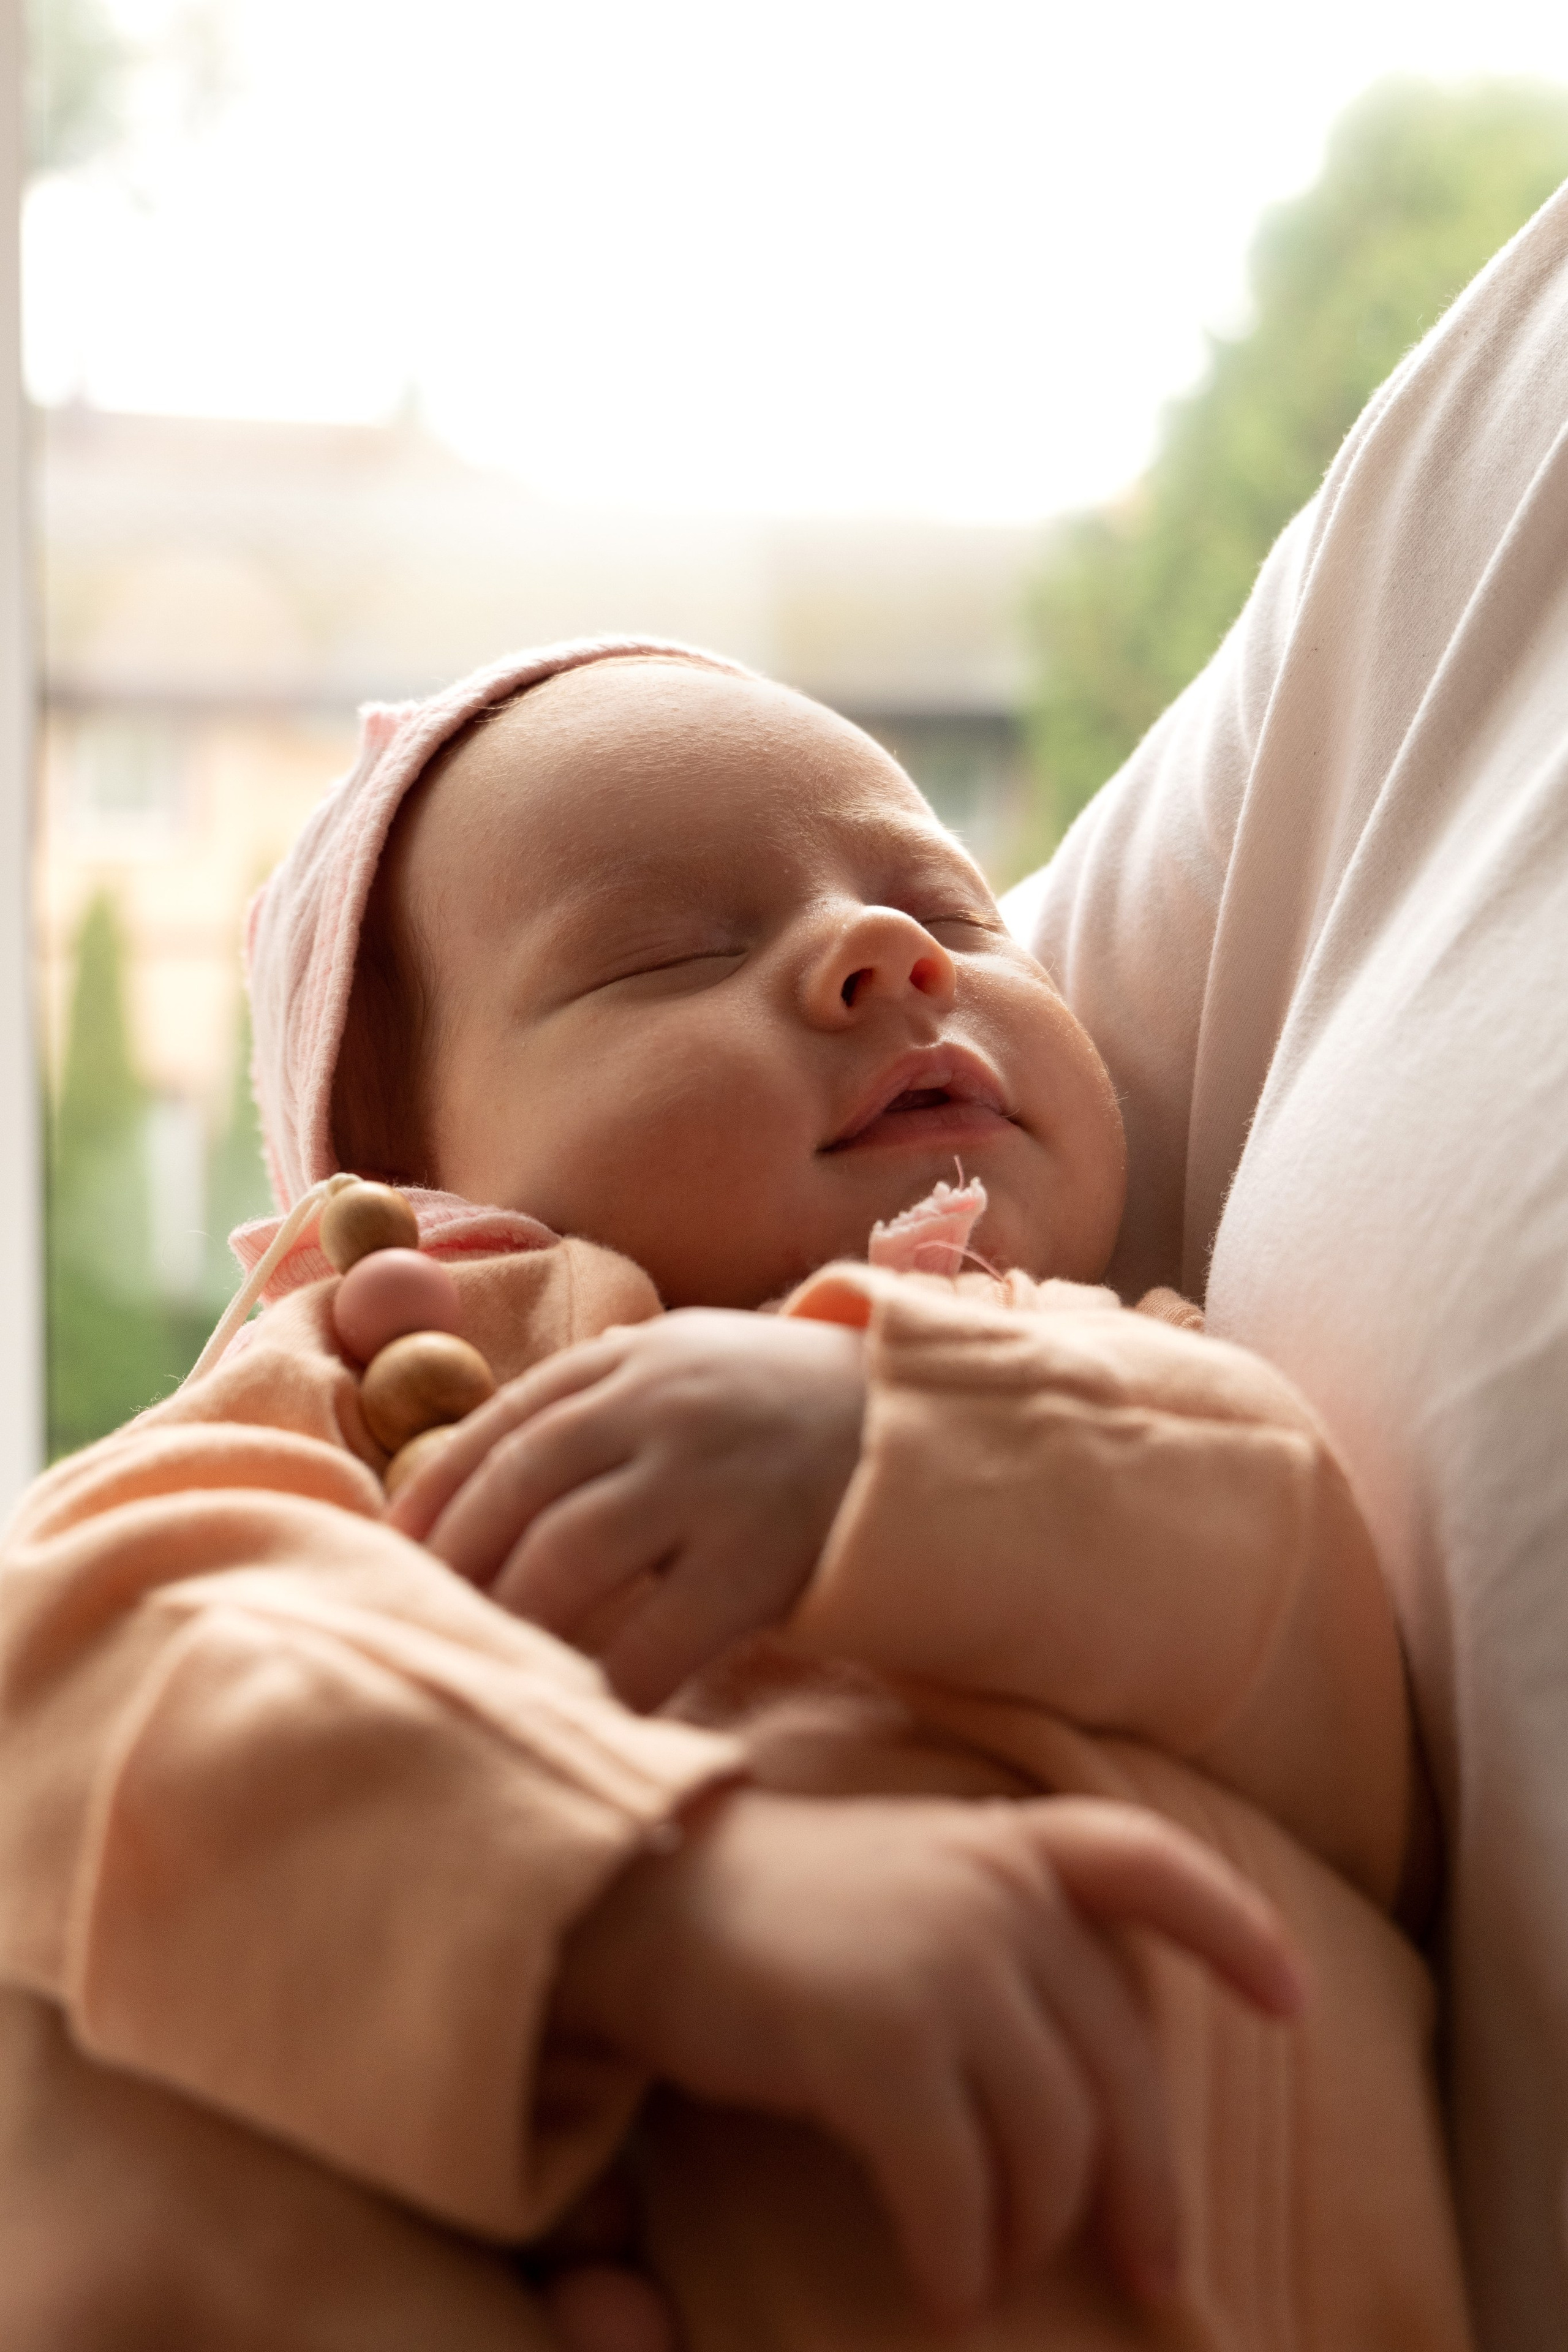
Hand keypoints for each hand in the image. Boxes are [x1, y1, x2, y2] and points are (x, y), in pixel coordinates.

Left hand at [387, 1311, 865, 1707]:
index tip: (387, 1558)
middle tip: (416, 1632)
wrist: (925, 1422)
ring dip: (511, 1625)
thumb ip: (596, 1404)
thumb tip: (475, 1476)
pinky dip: (609, 1683)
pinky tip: (584, 1716)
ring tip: (481, 1674)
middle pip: (515, 1493)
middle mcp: (657, 1406)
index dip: (431, 1499)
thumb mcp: (686, 1366)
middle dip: (454, 1570)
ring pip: (566, 1558)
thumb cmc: (784, 1407)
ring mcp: (708, 1479)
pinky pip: (659, 1635)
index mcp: (629, 1360)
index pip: (497, 1426)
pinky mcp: (759, 1556)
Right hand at [550, 1787, 1303, 2323]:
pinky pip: (958, 2193)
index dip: (1232, 1930)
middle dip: (1143, 2192)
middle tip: (1149, 2276)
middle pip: (1118, 2073)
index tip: (1290, 2001)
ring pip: (1050, 2149)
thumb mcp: (904, 1882)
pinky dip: (956, 2260)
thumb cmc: (768, 1917)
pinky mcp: (881, 2040)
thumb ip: (1000, 1941)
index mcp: (1004, 1846)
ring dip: (1026, 2237)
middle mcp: (995, 1893)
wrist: (634, 1899)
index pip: (1148, 1865)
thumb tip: (1084, 2095)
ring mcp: (944, 1961)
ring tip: (983, 2272)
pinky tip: (936, 2290)